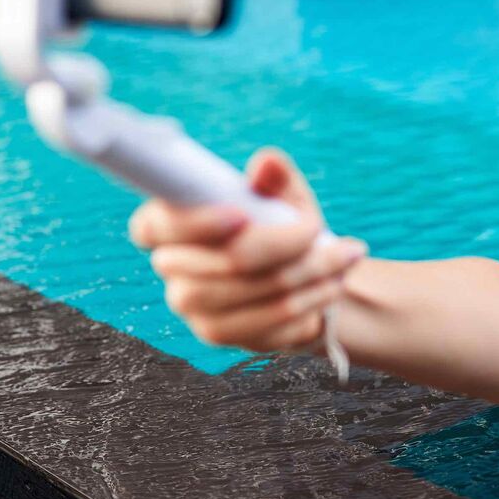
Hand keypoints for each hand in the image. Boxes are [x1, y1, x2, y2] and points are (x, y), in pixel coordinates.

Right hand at [127, 148, 366, 352]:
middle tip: (325, 233)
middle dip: (285, 247)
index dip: (192, 223)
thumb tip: (268, 164)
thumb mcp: (286, 196)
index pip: (154, 226)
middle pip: (223, 263)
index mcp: (171, 225)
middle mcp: (172, 268)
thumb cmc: (284, 227)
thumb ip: (277, 178)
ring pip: (250, 295)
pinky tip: (332, 287)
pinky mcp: (219, 335)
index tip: (241, 216)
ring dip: (307, 276)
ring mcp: (193, 308)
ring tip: (344, 260)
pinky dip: (309, 304)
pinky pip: (267, 326)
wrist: (304, 279)